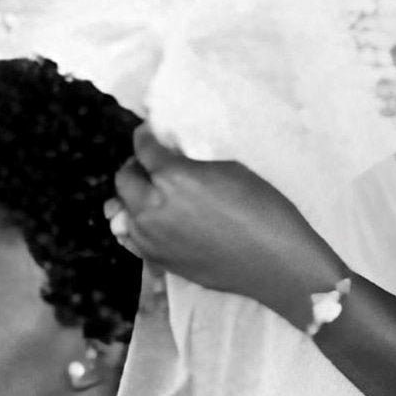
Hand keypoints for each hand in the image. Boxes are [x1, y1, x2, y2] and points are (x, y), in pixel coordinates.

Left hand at [109, 126, 344, 317]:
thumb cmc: (263, 210)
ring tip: (153, 192)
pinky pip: (129, 236)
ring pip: (121, 209)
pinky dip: (135, 223)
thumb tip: (171, 155)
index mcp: (172, 178)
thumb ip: (190, 162)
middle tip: (153, 163)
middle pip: (124, 178)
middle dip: (136, 166)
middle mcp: (152, 207)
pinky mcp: (155, 258)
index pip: (143, 148)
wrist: (275, 263)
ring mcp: (149, 237)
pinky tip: (152, 218)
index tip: (150, 133)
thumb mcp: (228, 169)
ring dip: (134, 196)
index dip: (146, 136)